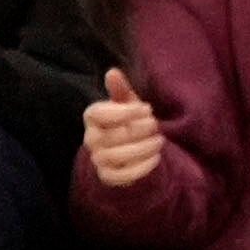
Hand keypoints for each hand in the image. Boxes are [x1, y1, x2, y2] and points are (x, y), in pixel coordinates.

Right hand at [82, 75, 170, 194]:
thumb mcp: (127, 103)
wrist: (131, 147)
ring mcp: (98, 159)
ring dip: (142, 149)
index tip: (146, 108)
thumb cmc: (127, 120)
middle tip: (155, 124)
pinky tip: (156, 158)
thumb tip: (112, 72)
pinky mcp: (107, 176)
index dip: (125, 111)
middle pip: (111, 136)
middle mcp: (90, 138)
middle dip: (138, 130)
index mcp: (92, 117)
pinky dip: (140, 168)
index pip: (100, 113)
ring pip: (116, 156)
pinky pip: (120, 176)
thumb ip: (120, 89)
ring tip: (159, 141)